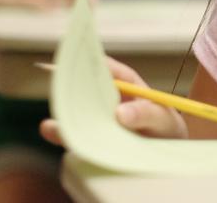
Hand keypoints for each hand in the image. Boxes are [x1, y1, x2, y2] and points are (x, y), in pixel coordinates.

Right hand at [40, 57, 188, 145]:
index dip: (91, 62)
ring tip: (54, 114)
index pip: (107, 68)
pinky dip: (64, 133)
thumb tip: (120, 114)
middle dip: (73, 87)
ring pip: (78, 110)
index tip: (77, 60)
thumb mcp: (163, 120)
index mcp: (127, 84)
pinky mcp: (92, 138)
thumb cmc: (166, 129)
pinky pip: (75, 134)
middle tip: (59, 86)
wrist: (166, 155)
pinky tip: (50, 130)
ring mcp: (98, 118)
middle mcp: (107, 99)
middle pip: (86, 88)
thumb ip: (146, 115)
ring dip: (65, 111)